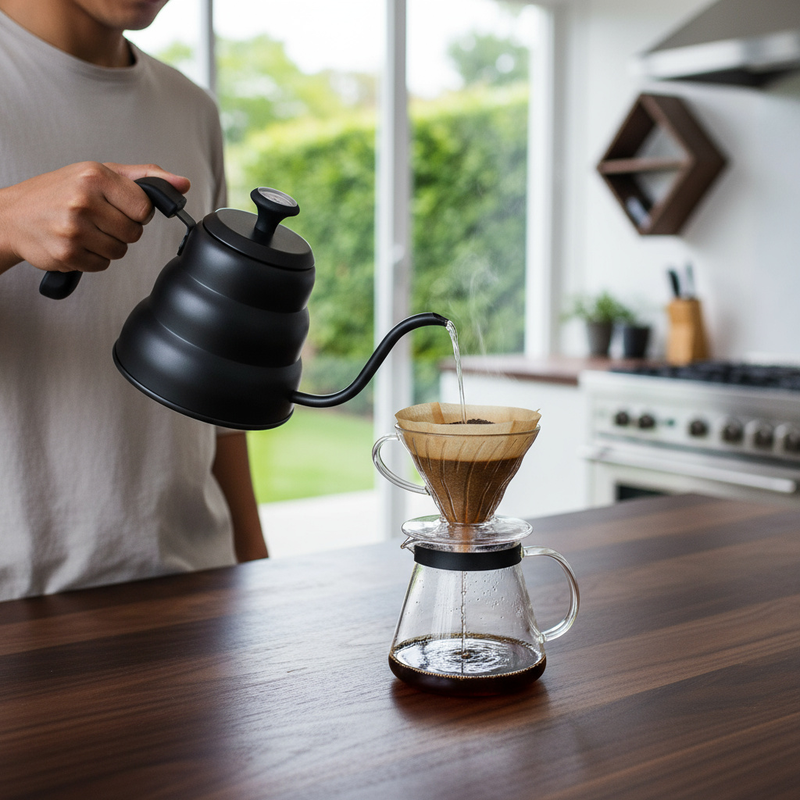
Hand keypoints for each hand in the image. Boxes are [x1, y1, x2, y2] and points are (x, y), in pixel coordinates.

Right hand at [0, 162, 189, 275]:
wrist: (12, 216)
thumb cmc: (57, 192)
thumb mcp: (98, 174)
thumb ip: (144, 178)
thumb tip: (182, 184)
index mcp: (95, 176)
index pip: (145, 208)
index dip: (137, 212)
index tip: (121, 207)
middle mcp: (83, 200)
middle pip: (134, 233)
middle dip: (121, 229)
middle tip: (98, 219)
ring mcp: (74, 228)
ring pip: (120, 251)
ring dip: (107, 245)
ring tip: (85, 230)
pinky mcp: (68, 253)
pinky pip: (102, 265)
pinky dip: (92, 258)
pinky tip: (75, 243)